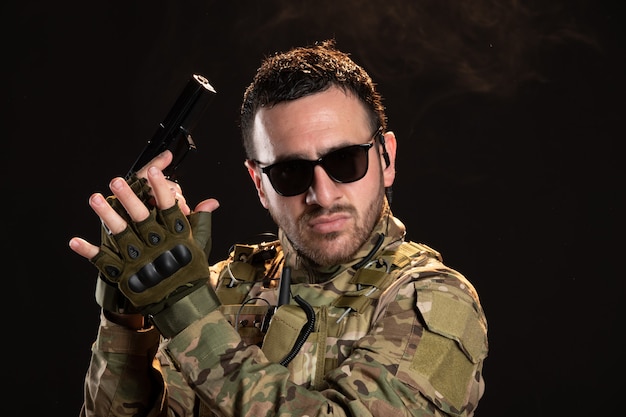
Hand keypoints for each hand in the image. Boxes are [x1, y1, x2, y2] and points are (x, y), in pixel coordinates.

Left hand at [69, 150, 219, 311]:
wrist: (182, 304)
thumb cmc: (191, 271)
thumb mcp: (199, 244)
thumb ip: (201, 221)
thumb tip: (211, 202)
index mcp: (176, 236)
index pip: (169, 207)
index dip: (161, 189)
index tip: (154, 170)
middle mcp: (157, 245)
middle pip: (141, 217)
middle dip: (129, 198)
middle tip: (117, 181)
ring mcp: (139, 260)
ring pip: (121, 234)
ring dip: (107, 216)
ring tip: (94, 198)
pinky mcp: (125, 273)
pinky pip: (104, 262)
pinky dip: (89, 252)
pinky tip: (74, 240)